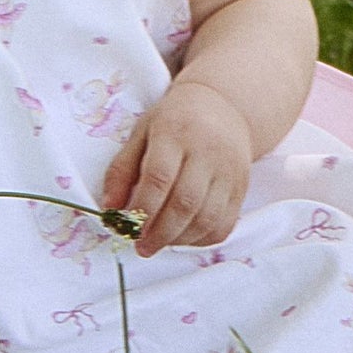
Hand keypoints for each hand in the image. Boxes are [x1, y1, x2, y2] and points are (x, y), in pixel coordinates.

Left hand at [99, 80, 251, 256]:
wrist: (223, 106)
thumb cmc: (175, 120)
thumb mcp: (142, 132)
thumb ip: (122, 169)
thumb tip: (110, 208)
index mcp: (175, 133)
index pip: (159, 177)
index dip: (142, 208)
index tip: (128, 227)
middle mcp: (207, 151)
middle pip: (185, 202)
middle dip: (160, 232)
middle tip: (142, 246)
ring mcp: (229, 170)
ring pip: (207, 217)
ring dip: (180, 239)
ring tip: (159, 243)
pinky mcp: (242, 187)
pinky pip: (225, 223)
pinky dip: (202, 239)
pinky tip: (183, 238)